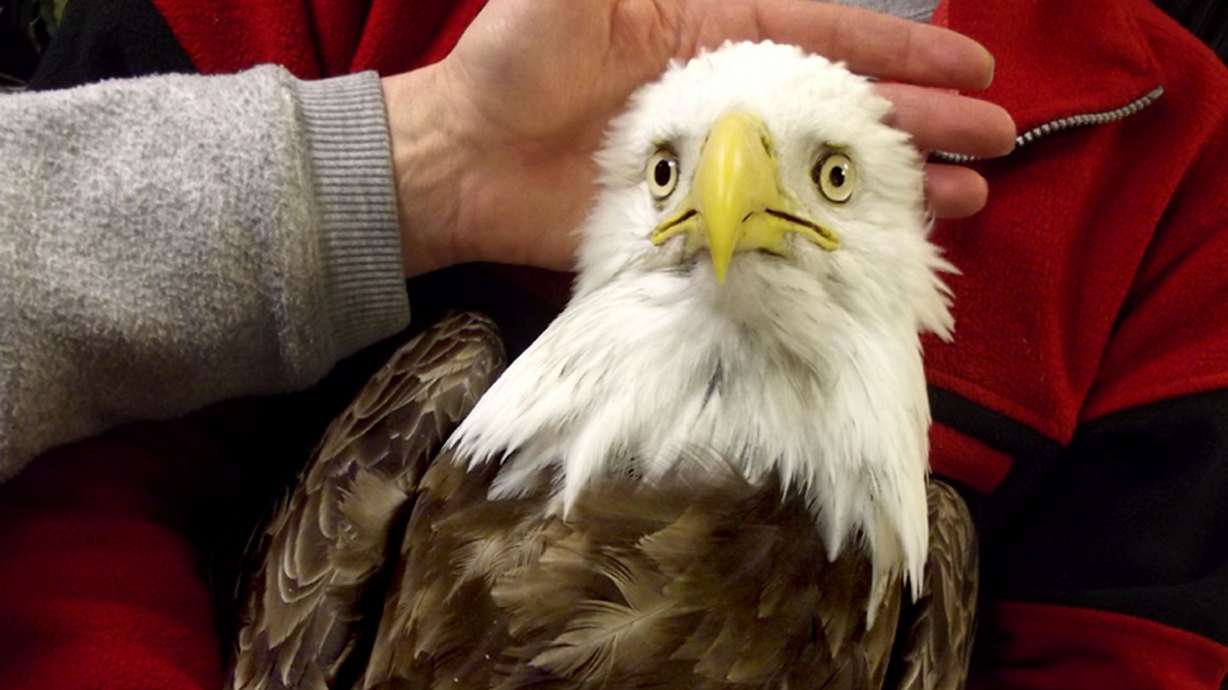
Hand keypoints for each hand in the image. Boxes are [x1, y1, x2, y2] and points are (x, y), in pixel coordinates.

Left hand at [383, 0, 1015, 275]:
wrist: (459, 158)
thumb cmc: (514, 61)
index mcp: (717, 36)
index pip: (829, 38)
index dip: (902, 51)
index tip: (974, 64)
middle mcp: (730, 102)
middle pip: (846, 107)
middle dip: (924, 119)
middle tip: (1000, 137)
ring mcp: (717, 169)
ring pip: (823, 173)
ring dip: (895, 182)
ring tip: (970, 197)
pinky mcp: (692, 227)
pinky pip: (774, 232)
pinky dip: (826, 239)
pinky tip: (880, 247)